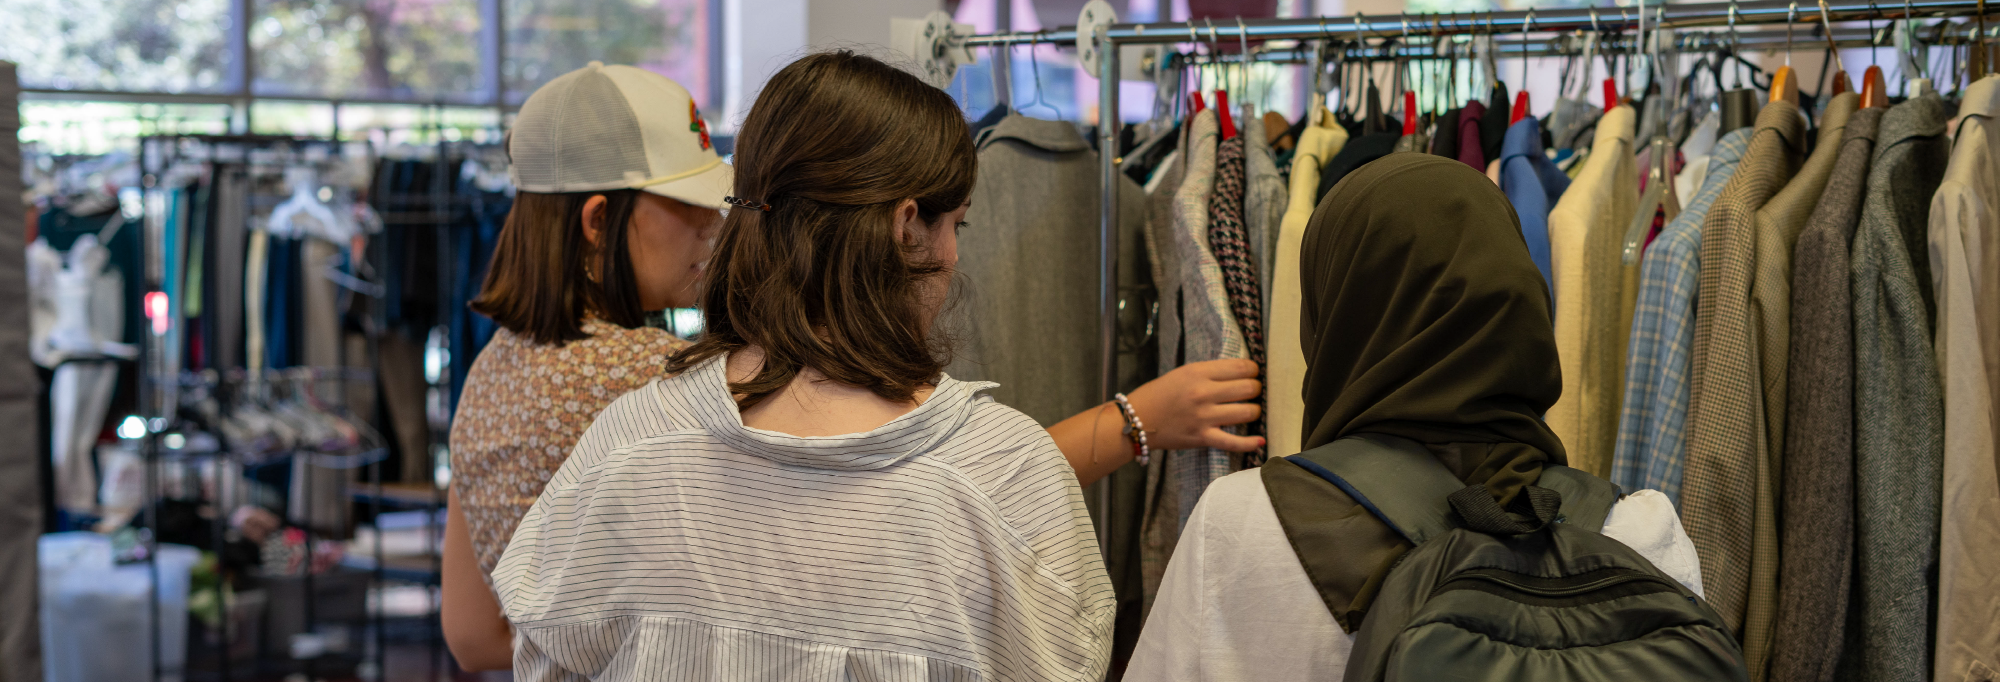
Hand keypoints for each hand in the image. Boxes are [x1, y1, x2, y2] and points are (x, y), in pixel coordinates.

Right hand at [1127, 358, 1263, 451]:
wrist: (1136, 420)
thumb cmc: (1159, 394)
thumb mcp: (1183, 373)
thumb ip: (1210, 373)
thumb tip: (1241, 373)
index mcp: (1198, 372)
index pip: (1241, 367)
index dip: (1253, 370)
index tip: (1252, 373)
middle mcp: (1203, 393)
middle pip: (1249, 388)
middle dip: (1255, 389)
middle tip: (1251, 392)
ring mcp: (1204, 417)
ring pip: (1248, 412)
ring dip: (1254, 411)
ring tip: (1248, 411)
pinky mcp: (1203, 438)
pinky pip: (1234, 442)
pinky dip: (1250, 443)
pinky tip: (1259, 440)